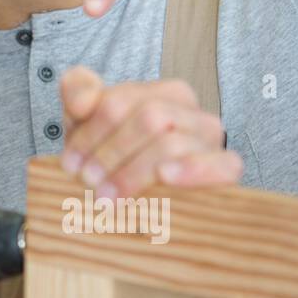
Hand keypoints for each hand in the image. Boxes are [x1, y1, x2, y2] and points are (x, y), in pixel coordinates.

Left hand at [58, 66, 241, 198]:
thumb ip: (79, 92)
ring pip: (171, 143)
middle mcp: (193, 112)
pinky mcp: (226, 170)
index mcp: (165, 93)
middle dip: (111, 152)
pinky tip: (164, 177)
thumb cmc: (115, 157)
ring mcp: (211, 140)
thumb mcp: (88, 122)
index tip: (71, 163)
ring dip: (132, 172)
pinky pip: (221, 164)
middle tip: (88, 182)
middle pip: (149, 118)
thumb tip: (83, 102)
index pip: (122, 101)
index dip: (91, 132)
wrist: (143, 205)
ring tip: (107, 196)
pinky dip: (191, 169)